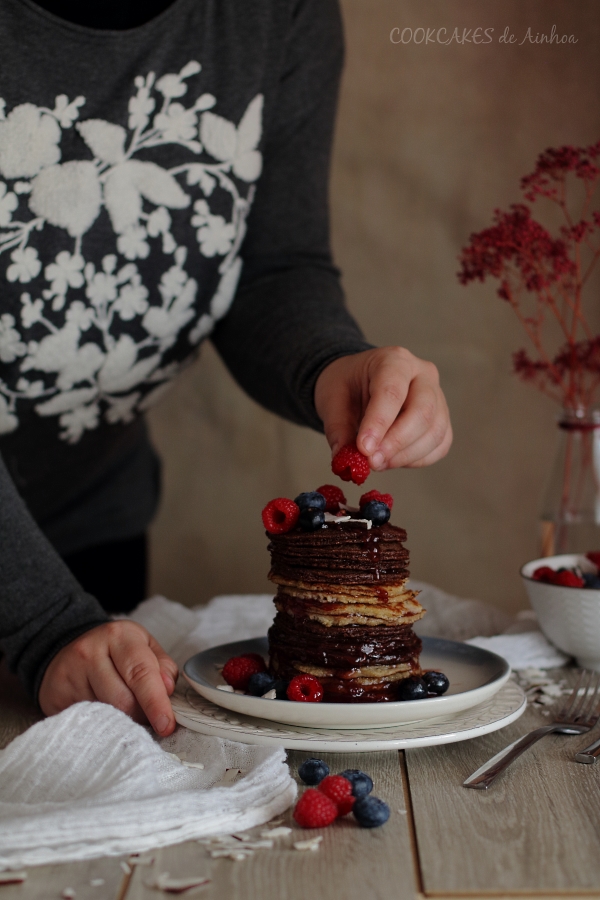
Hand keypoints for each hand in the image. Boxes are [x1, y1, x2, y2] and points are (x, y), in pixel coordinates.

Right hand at [39, 620, 178, 735]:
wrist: (66, 645)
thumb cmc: (114, 649)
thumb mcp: (143, 645)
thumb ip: (162, 666)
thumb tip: (168, 690)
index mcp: (119, 637)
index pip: (141, 673)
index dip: (156, 702)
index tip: (166, 725)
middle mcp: (91, 653)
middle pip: (122, 700)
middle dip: (141, 716)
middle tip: (148, 719)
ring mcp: (71, 675)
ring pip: (104, 715)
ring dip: (122, 722)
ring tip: (125, 713)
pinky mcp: (57, 696)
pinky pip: (86, 721)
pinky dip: (101, 725)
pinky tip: (105, 717)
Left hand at [314, 347, 451, 469]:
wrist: (360, 381)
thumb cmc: (347, 386)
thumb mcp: (331, 399)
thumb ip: (337, 429)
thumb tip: (344, 460)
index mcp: (394, 360)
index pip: (392, 392)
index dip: (379, 423)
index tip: (364, 449)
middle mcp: (423, 374)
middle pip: (423, 411)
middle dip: (396, 443)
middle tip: (372, 462)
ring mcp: (438, 397)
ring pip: (435, 432)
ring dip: (405, 456)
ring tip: (377, 463)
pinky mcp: (442, 419)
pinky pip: (439, 446)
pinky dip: (416, 460)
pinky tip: (392, 461)